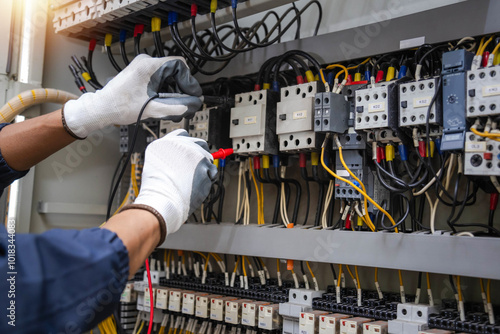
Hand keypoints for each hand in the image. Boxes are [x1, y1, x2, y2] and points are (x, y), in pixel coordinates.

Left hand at [62, 55, 201, 138]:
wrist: (103, 108)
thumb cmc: (120, 107)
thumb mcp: (153, 109)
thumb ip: (177, 107)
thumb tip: (194, 105)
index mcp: (149, 66)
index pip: (180, 65)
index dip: (189, 81)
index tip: (193, 95)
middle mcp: (146, 62)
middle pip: (175, 71)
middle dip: (182, 89)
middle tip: (186, 105)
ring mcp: (143, 67)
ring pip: (168, 76)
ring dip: (174, 91)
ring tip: (173, 107)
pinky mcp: (141, 73)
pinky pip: (160, 79)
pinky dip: (165, 90)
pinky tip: (164, 103)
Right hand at [131, 129, 216, 241]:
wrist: (163, 199)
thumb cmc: (158, 188)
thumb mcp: (156, 163)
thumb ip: (171, 154)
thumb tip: (185, 155)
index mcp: (166, 143)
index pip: (182, 134)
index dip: (188, 144)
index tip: (191, 151)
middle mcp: (180, 144)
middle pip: (200, 143)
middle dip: (201, 154)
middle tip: (198, 167)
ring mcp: (194, 153)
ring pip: (208, 157)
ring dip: (205, 168)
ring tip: (193, 181)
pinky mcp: (204, 164)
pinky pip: (212, 171)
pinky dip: (209, 179)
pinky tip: (198, 185)